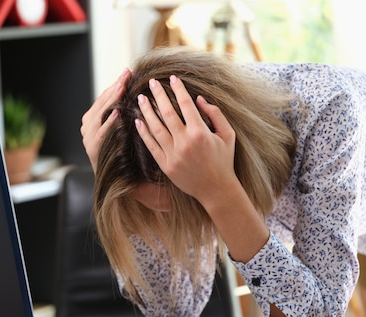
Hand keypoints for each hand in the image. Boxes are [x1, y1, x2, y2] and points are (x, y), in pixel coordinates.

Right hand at [81, 68, 130, 171]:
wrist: (127, 182)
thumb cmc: (130, 154)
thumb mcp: (126, 128)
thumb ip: (126, 111)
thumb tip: (138, 87)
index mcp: (92, 121)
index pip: (104, 98)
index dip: (115, 85)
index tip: (128, 72)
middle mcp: (87, 129)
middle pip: (101, 104)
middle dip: (114, 88)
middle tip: (126, 74)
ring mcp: (87, 140)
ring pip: (98, 115)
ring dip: (110, 101)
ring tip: (121, 87)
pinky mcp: (93, 151)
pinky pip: (101, 134)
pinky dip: (108, 123)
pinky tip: (117, 113)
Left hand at [134, 75, 239, 207]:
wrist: (216, 189)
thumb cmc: (224, 160)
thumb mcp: (228, 135)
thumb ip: (216, 114)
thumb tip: (198, 98)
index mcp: (201, 133)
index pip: (186, 104)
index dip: (178, 89)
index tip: (172, 78)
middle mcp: (185, 142)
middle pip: (167, 113)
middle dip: (158, 95)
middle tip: (151, 82)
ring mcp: (173, 155)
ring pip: (155, 128)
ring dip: (146, 111)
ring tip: (140, 98)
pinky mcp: (166, 166)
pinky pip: (151, 146)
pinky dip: (143, 133)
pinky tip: (138, 121)